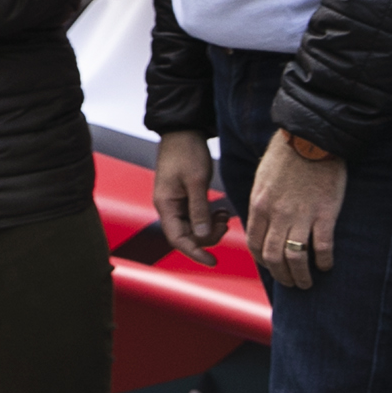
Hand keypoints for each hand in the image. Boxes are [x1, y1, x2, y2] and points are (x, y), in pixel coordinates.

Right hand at [154, 130, 226, 264]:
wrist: (183, 130)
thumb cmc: (186, 152)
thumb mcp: (196, 181)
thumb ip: (199, 210)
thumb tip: (203, 237)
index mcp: (165, 205)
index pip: (177, 239)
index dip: (194, 253)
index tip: (212, 261)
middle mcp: (168, 207)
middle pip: (187, 236)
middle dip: (208, 236)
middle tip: (225, 224)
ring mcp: (176, 203)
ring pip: (194, 227)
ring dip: (210, 227)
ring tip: (225, 215)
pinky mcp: (184, 197)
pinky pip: (196, 216)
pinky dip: (209, 217)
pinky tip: (221, 211)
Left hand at [245, 131, 348, 288]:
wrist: (310, 138)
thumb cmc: (285, 157)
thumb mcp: (262, 179)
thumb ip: (261, 203)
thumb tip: (261, 223)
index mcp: (259, 205)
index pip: (254, 244)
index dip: (262, 261)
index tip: (272, 267)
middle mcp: (277, 214)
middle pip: (273, 257)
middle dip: (281, 276)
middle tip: (291, 283)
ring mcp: (301, 215)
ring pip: (295, 258)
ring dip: (301, 276)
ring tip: (307, 282)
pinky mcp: (325, 213)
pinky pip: (323, 246)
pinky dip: (324, 261)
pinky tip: (327, 265)